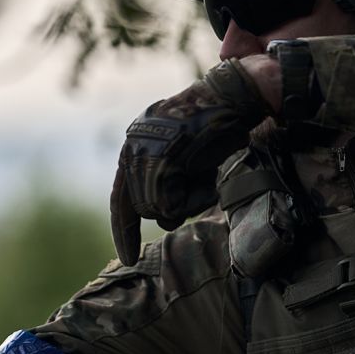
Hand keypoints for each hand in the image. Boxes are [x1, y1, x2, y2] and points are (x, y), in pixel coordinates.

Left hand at [110, 59, 269, 264]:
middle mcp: (133, 148)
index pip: (121, 197)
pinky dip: (193, 198)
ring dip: (186, 202)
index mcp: (135, 147)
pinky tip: (207, 173)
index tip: (127, 258)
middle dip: (173, 207)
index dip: (125, 229)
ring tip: (206, 171)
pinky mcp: (159, 159)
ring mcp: (143, 152)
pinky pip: (169, 204)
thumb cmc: (217, 127)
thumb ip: (171, 188)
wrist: (233, 95)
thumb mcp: (187, 161)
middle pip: (141, 207)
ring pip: (155, 208)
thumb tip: (165, 222)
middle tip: (201, 182)